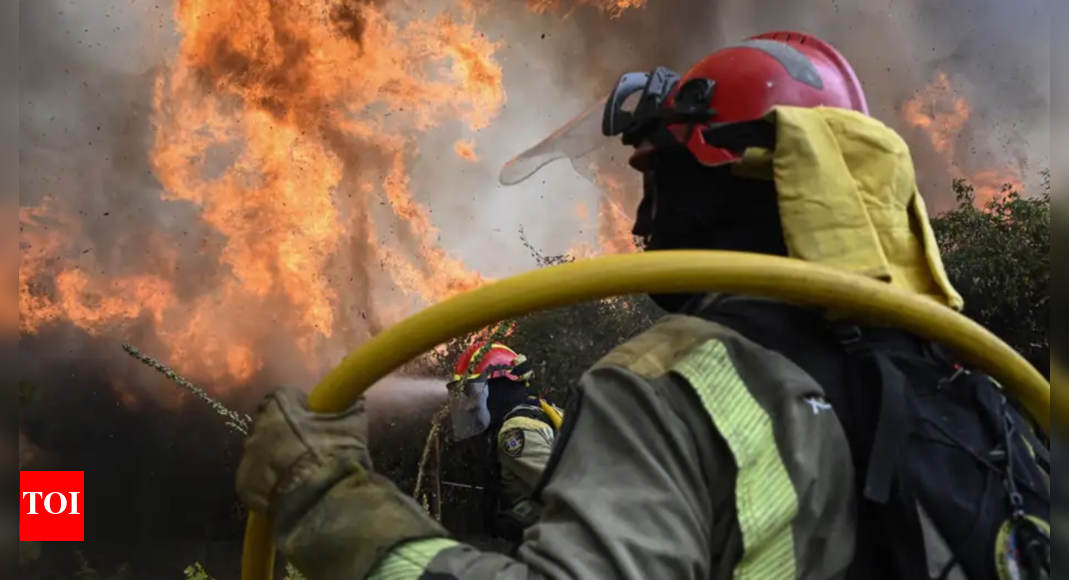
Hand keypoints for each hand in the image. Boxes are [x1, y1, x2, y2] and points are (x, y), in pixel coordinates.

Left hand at [236, 388, 447, 578]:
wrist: (318, 499)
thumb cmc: (335, 455)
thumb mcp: (352, 426)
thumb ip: (350, 409)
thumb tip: (355, 401)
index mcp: (279, 406)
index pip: (284, 395)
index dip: (300, 405)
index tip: (314, 417)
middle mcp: (257, 427)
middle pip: (268, 422)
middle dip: (284, 430)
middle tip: (307, 444)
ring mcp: (248, 457)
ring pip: (260, 450)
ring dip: (274, 455)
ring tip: (298, 470)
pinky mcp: (244, 484)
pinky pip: (256, 477)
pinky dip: (269, 480)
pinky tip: (288, 489)